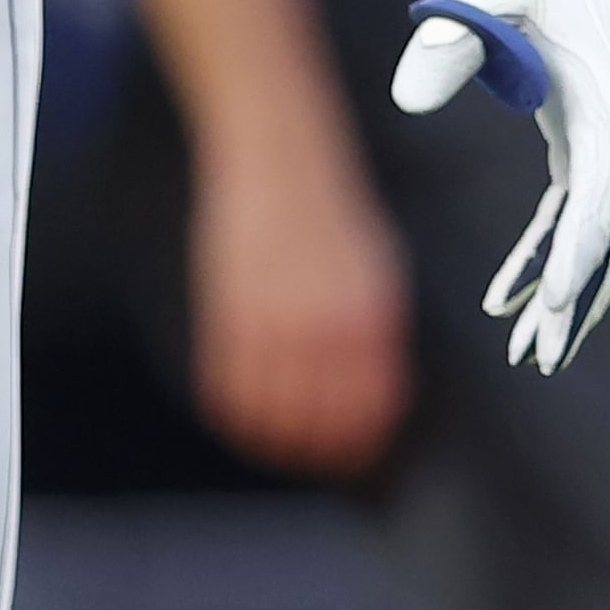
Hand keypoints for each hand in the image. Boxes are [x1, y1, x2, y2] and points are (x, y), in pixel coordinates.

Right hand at [190, 141, 409, 472]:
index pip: (375, 405)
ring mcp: (276, 315)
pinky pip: (229, 381)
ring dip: (272, 437)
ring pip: (274, 409)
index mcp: (375, 314)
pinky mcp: (230, 307)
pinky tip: (235, 414)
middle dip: (317, 446)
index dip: (362, 439)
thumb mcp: (379, 264)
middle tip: (308, 455)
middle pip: (324, 417)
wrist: (277, 154)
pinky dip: (231, 409)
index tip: (353, 454)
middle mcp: (329, 322)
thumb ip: (380, 326)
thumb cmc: (331, 206)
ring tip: (270, 442)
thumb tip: (381, 384)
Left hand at [392, 0, 609, 371]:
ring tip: (531, 349)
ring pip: (597, 232)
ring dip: (567, 287)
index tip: (551, 304)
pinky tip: (513, 292)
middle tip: (538, 356)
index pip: (602, 197)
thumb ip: (452, 38)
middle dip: (575, 296)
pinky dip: (549, 250)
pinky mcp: (587, 134)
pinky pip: (574, 208)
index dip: (577, 255)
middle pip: (606, 232)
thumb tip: (404, 101)